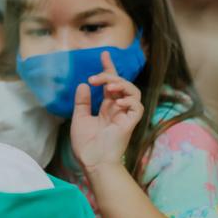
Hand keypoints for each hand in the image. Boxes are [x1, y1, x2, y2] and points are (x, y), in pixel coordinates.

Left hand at [69, 51, 143, 172]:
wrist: (93, 162)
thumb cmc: (86, 144)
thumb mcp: (80, 119)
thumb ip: (82, 102)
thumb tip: (83, 84)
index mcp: (107, 107)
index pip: (111, 84)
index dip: (109, 68)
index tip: (104, 54)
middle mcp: (118, 109)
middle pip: (122, 84)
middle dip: (110, 74)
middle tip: (95, 78)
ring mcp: (125, 116)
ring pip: (133, 92)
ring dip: (121, 85)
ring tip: (108, 86)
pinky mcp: (130, 123)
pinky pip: (137, 107)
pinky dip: (129, 100)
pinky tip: (117, 102)